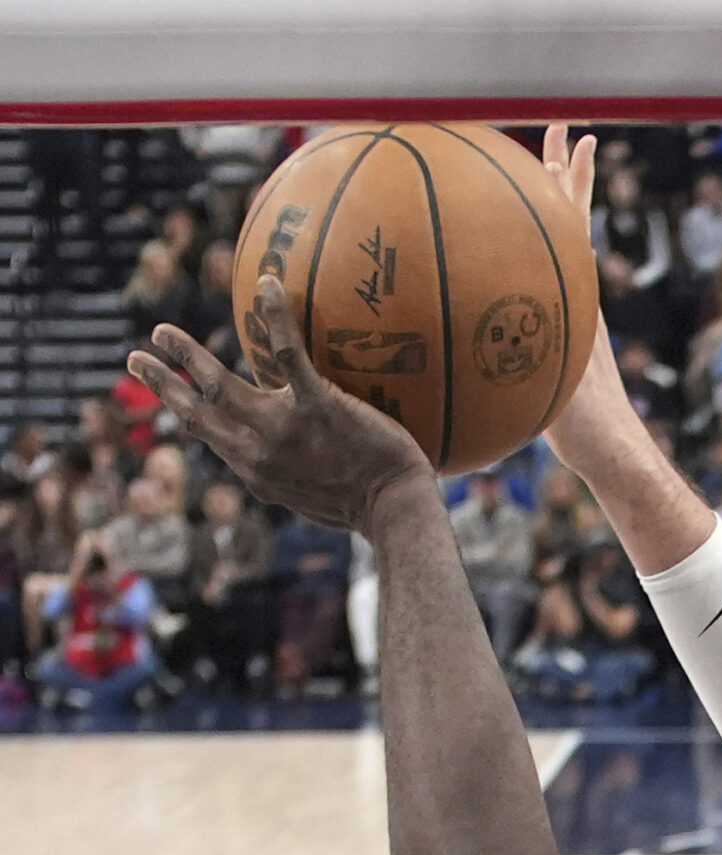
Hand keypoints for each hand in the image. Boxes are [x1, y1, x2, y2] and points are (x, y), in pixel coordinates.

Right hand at [125, 277, 430, 531]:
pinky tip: (267, 282)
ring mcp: (283, 428)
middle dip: (161, 385)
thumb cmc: (370, 508)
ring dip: (185, 355)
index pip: (213, 438)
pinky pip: (287, 353)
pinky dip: (274, 315)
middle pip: (196, 413)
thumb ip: (297, 476)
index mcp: (258, 475)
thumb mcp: (320, 500)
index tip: (172, 399)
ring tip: (161, 330)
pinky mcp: (316, 405)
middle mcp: (259, 453)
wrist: (395, 512)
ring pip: (219, 384)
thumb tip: (295, 464)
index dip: (188, 415)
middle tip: (134, 359)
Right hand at [540, 128, 641, 471]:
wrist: (611, 450)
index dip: (577, 180)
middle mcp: (578, 294)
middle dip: (565, 172)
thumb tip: (489, 330)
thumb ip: (527, 355)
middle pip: (570, 217)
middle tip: (562, 130)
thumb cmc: (586, 422)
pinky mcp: (567, 333)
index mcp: (577, 295)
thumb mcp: (555, 381)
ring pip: (561, 244)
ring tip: (545, 171)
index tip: (579, 138)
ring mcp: (572, 312)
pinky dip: (536, 253)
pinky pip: (548, 278)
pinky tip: (520, 250)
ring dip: (553, 206)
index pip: (575, 221)